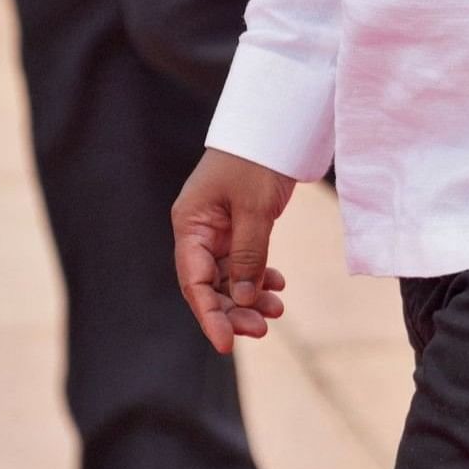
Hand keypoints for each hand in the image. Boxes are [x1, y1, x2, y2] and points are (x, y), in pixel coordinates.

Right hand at [171, 147, 295, 352]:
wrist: (274, 124)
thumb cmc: (256, 160)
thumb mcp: (254, 210)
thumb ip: (249, 255)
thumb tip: (244, 299)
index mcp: (190, 224)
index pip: (194, 281)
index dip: (208, 314)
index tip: (225, 344)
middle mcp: (199, 230)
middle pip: (209, 285)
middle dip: (232, 310)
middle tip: (261, 329)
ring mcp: (219, 229)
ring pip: (229, 277)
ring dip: (249, 297)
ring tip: (276, 311)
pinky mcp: (239, 226)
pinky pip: (244, 262)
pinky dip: (259, 277)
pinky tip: (277, 286)